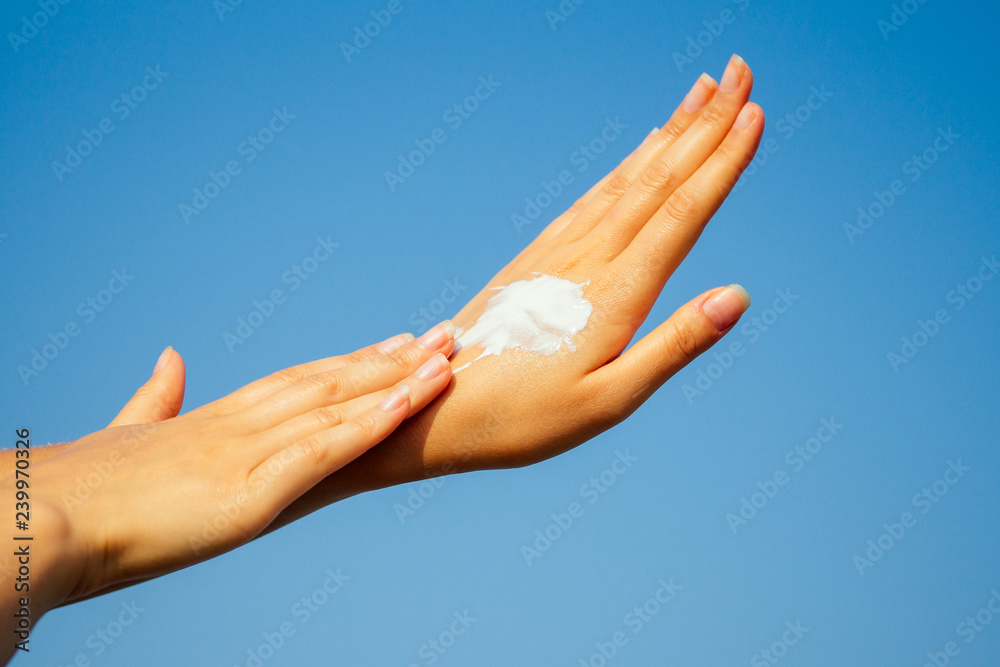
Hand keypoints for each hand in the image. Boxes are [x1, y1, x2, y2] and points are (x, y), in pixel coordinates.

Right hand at [2, 325, 455, 616]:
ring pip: (340, 403)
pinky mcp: (252, 488)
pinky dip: (372, 421)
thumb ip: (156, 398)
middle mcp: (242, 424)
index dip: (353, 361)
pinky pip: (326, 446)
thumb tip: (171, 355)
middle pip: (332, 380)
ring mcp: (249, 451)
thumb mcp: (129, 438)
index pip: (300, 379)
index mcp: (216, 419)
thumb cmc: (82, 492)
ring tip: (450, 356)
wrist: (46, 521)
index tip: (397, 342)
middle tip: (447, 334)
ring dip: (400, 380)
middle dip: (392, 359)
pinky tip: (412, 401)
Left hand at [278, 55, 763, 518]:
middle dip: (704, 124)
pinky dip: (624, 167)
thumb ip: (672, 346)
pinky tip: (637, 155)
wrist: (437, 408)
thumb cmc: (523, 420)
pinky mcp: (537, 258)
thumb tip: (736, 296)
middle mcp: (589, 260)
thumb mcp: (608, 402)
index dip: (721, 162)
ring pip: (626, 180)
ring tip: (700, 92)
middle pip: (658, 179)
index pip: (681, 213)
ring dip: (668, 134)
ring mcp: (559, 253)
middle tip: (742, 72)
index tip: (755, 113)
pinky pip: (591, 198)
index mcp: (615, 295)